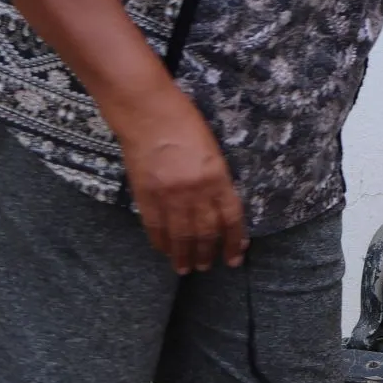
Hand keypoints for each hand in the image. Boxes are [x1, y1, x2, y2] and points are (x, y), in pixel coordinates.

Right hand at [112, 88, 246, 274]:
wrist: (148, 114)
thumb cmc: (185, 122)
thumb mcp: (212, 149)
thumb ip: (216, 178)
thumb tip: (218, 205)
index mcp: (217, 176)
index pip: (230, 218)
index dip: (234, 241)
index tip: (236, 256)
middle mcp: (195, 191)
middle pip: (205, 232)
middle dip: (207, 253)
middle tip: (207, 266)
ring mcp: (169, 196)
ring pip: (180, 236)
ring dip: (184, 255)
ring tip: (186, 268)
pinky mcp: (146, 197)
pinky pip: (155, 228)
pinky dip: (161, 243)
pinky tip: (165, 252)